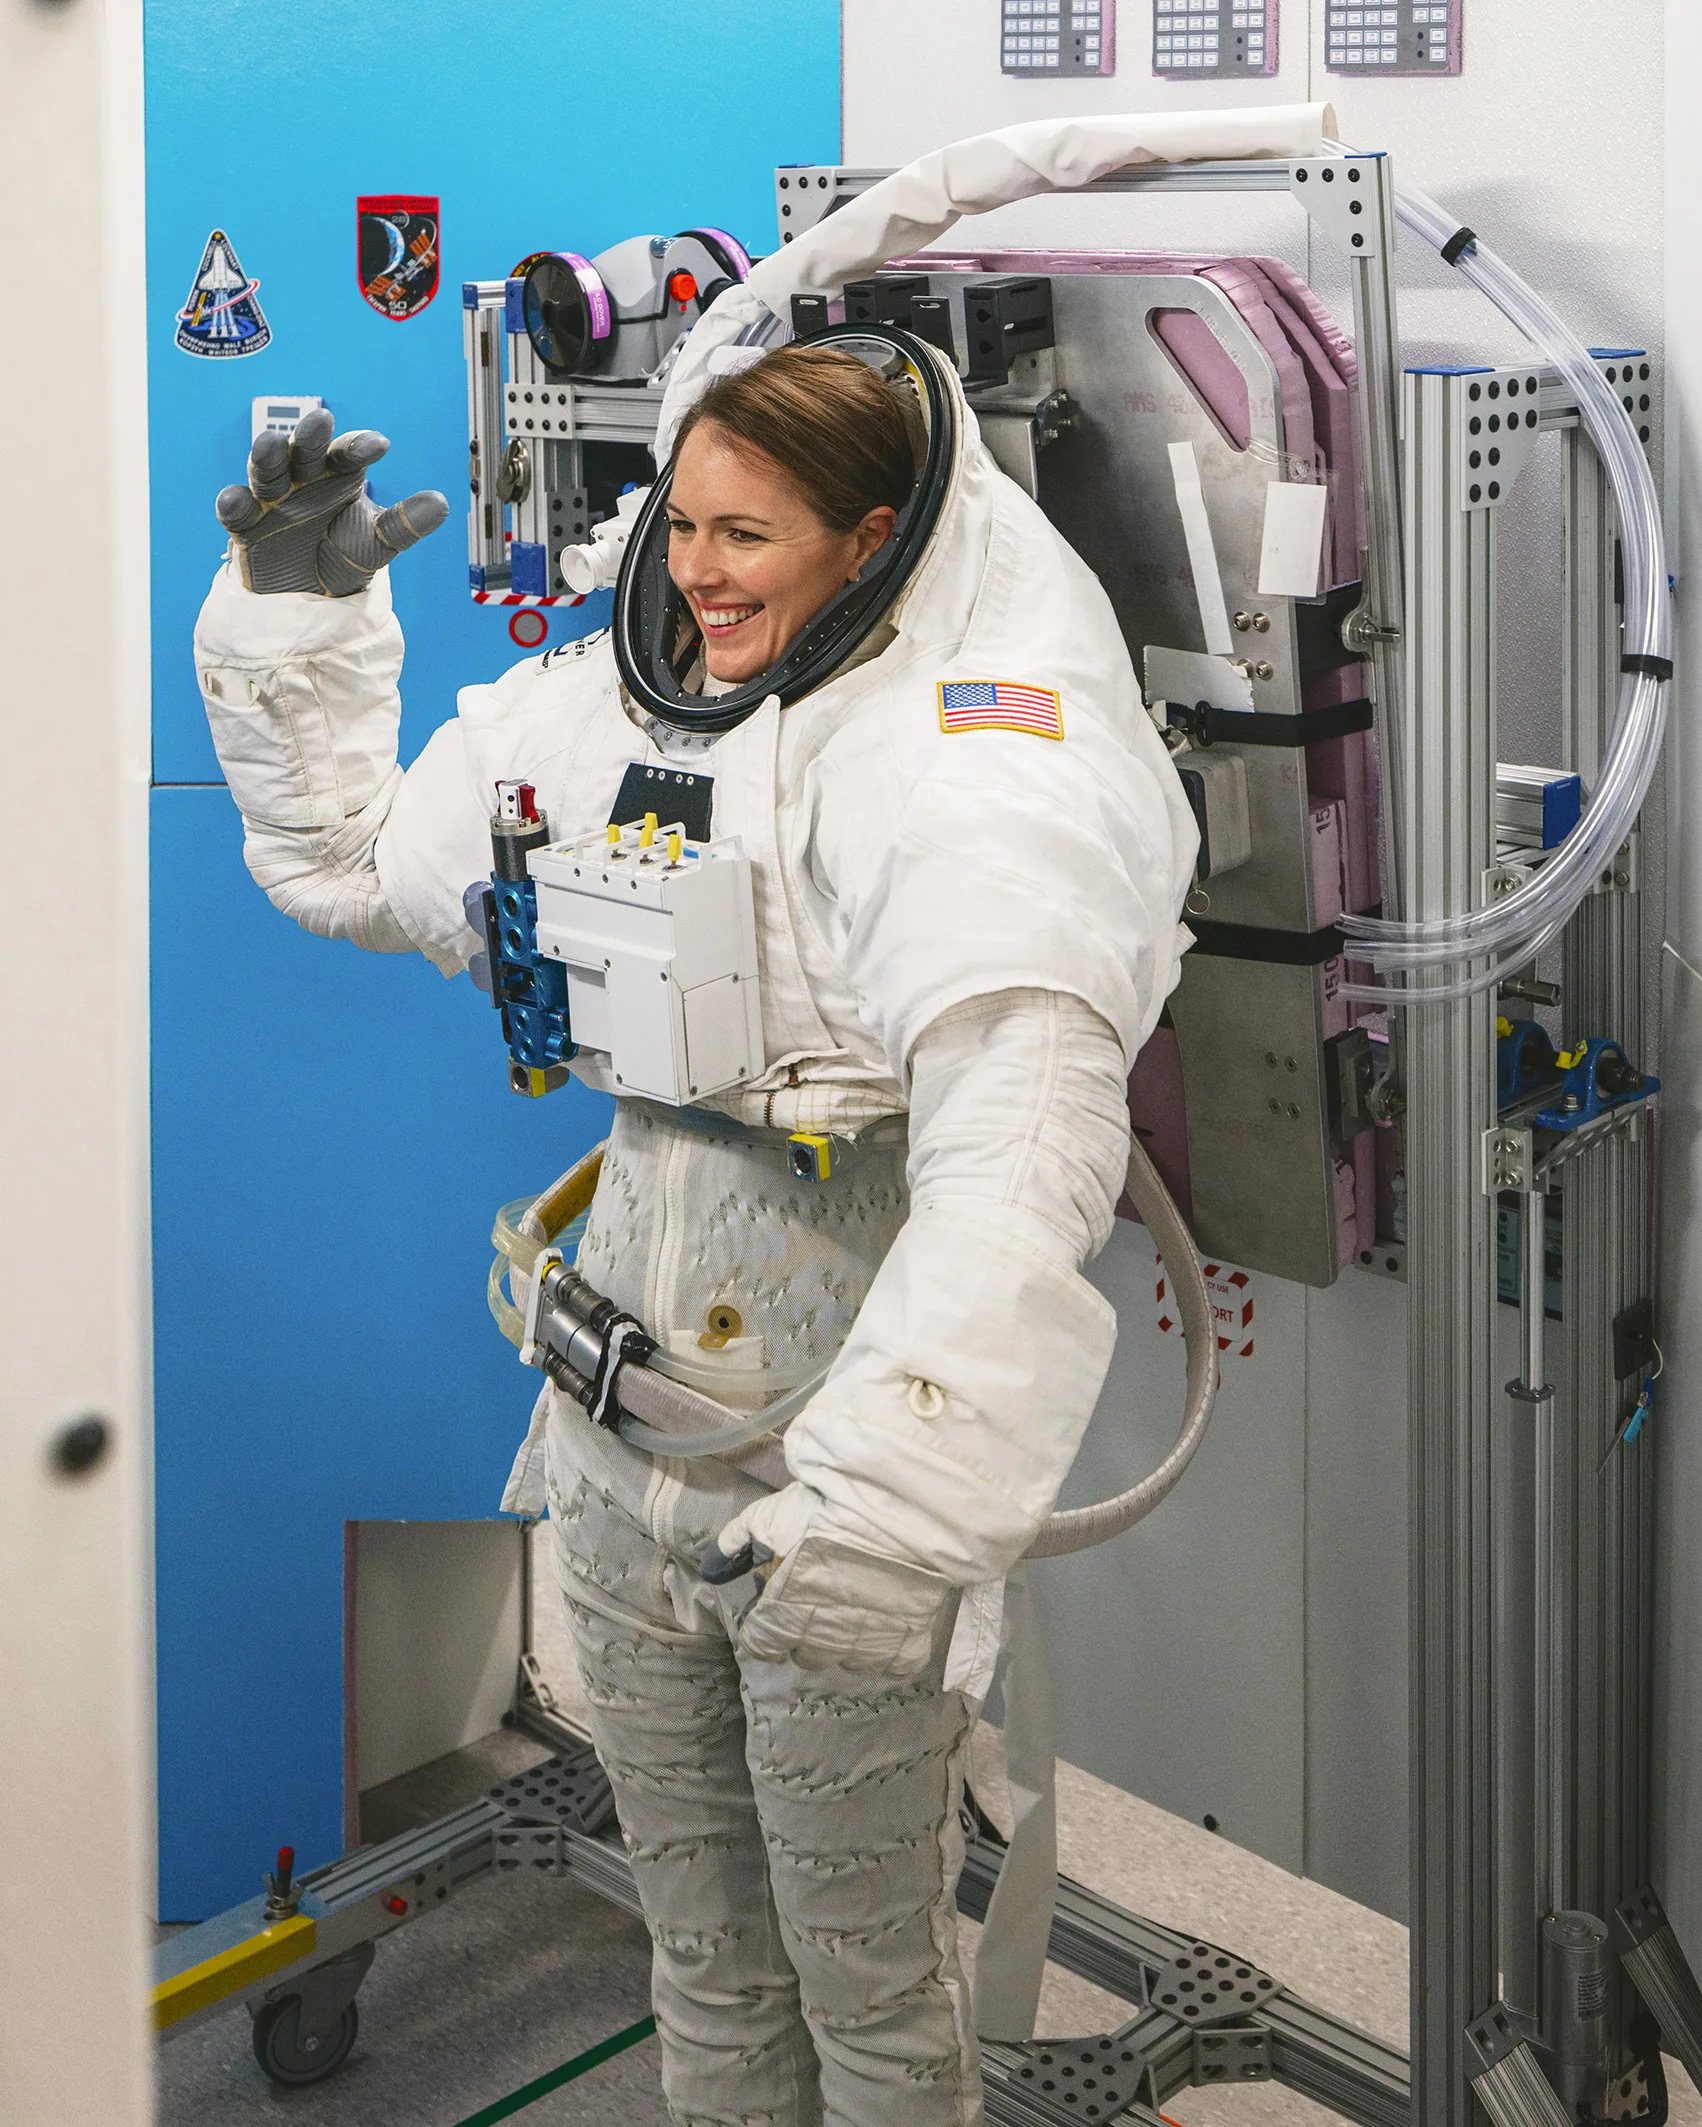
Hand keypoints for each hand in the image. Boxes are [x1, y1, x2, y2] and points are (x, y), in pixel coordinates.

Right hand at [215, 409, 447, 595]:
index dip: (359, 447)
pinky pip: (236, 510)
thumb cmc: (343, 555)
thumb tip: (441, 504)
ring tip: (270, 443)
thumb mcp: (378, 543)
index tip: (379, 446)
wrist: (311, 596)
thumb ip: (405, 525)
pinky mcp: (246, 525)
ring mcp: (271, 498)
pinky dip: (232, 503)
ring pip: (265, 470)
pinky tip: (236, 499)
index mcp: (335, 475)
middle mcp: (301, 478)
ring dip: (266, 455)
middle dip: (308, 436)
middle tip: (320, 420)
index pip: (347, 454)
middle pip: (302, 451)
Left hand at [715, 1484, 953, 1678]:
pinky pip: (894, 1664)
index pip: (762, 1644)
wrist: (899, 1509)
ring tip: (858, 1607)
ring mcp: (867, 1646)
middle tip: (821, 1597)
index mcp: (782, 1616)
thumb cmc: (826, 1510)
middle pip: (805, 1654)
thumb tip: (712, 1572)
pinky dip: (890, 1649)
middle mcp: (821, 1641)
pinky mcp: (909, 1642)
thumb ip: (734, 1545)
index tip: (776, 1608)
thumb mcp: (767, 1516)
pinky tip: (889, 1622)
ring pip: (849, 1660)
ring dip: (848, 1640)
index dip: (766, 1625)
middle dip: (807, 1631)